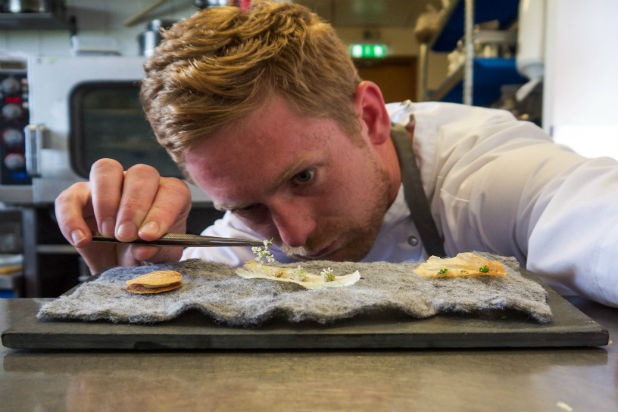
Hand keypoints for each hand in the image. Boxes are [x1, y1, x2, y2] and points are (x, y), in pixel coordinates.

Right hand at [55, 158, 191, 273]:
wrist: (122, 267)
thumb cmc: (148, 255)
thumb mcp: (160, 259)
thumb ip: (158, 252)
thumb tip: (144, 248)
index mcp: (170, 195)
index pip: (173, 191)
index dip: (162, 212)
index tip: (150, 235)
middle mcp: (142, 183)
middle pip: (141, 174)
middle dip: (133, 206)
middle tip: (126, 236)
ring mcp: (110, 186)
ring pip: (106, 170)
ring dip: (106, 202)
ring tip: (108, 234)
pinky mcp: (80, 197)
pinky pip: (70, 197)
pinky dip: (72, 219)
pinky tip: (81, 240)